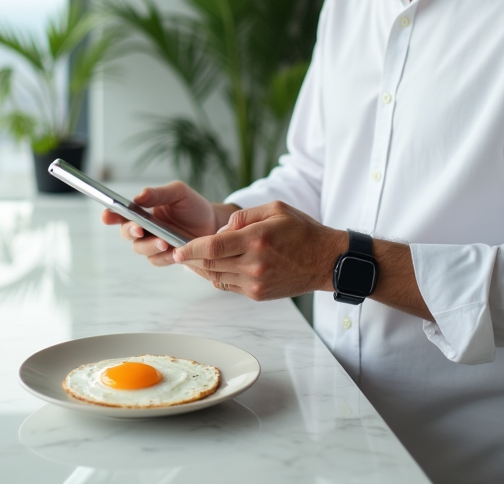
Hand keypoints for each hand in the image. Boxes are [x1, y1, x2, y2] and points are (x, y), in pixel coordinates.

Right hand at [100, 181, 223, 266]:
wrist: (214, 223)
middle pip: (127, 233)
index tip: (107, 215)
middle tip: (140, 229)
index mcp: (142, 211)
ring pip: (141, 249)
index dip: (110, 215)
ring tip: (164, 242)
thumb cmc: (192, 206)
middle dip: (130, 231)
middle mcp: (144, 229)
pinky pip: (158, 260)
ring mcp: (154, 244)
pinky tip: (174, 252)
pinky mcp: (166, 257)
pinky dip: (164, 257)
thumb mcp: (178, 193)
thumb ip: (158, 194)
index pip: (120, 213)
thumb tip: (139, 197)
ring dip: (150, 245)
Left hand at [172, 201, 344, 300]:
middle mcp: (254, 264)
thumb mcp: (275, 209)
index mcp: (257, 240)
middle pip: (211, 264)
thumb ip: (243, 216)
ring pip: (217, 277)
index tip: (177, 249)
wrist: (326, 261)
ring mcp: (256, 282)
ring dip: (202, 269)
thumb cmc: (302, 231)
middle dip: (191, 259)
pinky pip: (229, 286)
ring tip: (193, 259)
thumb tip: (220, 231)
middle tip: (178, 252)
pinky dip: (217, 276)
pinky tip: (214, 267)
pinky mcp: (258, 294)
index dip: (191, 249)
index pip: (213, 247)